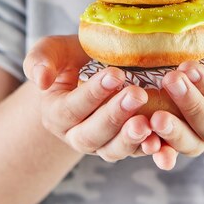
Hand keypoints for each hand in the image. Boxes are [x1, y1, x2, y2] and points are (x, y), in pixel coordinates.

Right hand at [23, 35, 160, 161]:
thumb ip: (40, 59)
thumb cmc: (72, 58)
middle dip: (114, 116)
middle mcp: (76, 135)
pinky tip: (162, 140)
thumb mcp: (53, 50)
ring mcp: (101, 144)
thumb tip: (40, 80)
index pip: (71, 108)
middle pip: (91, 134)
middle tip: (137, 94)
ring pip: (112, 150)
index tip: (116, 74)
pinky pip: (136, 153)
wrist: (92, 70)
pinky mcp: (125, 146)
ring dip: (130, 139)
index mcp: (55, 113)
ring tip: (148, 122)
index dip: (93, 94)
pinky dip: (150, 150)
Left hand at [150, 21, 203, 170]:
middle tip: (170, 80)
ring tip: (155, 118)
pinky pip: (169, 153)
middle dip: (190, 104)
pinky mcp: (179, 145)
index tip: (189, 67)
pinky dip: (158, 151)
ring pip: (190, 144)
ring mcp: (201, 141)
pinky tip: (144, 143)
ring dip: (173, 132)